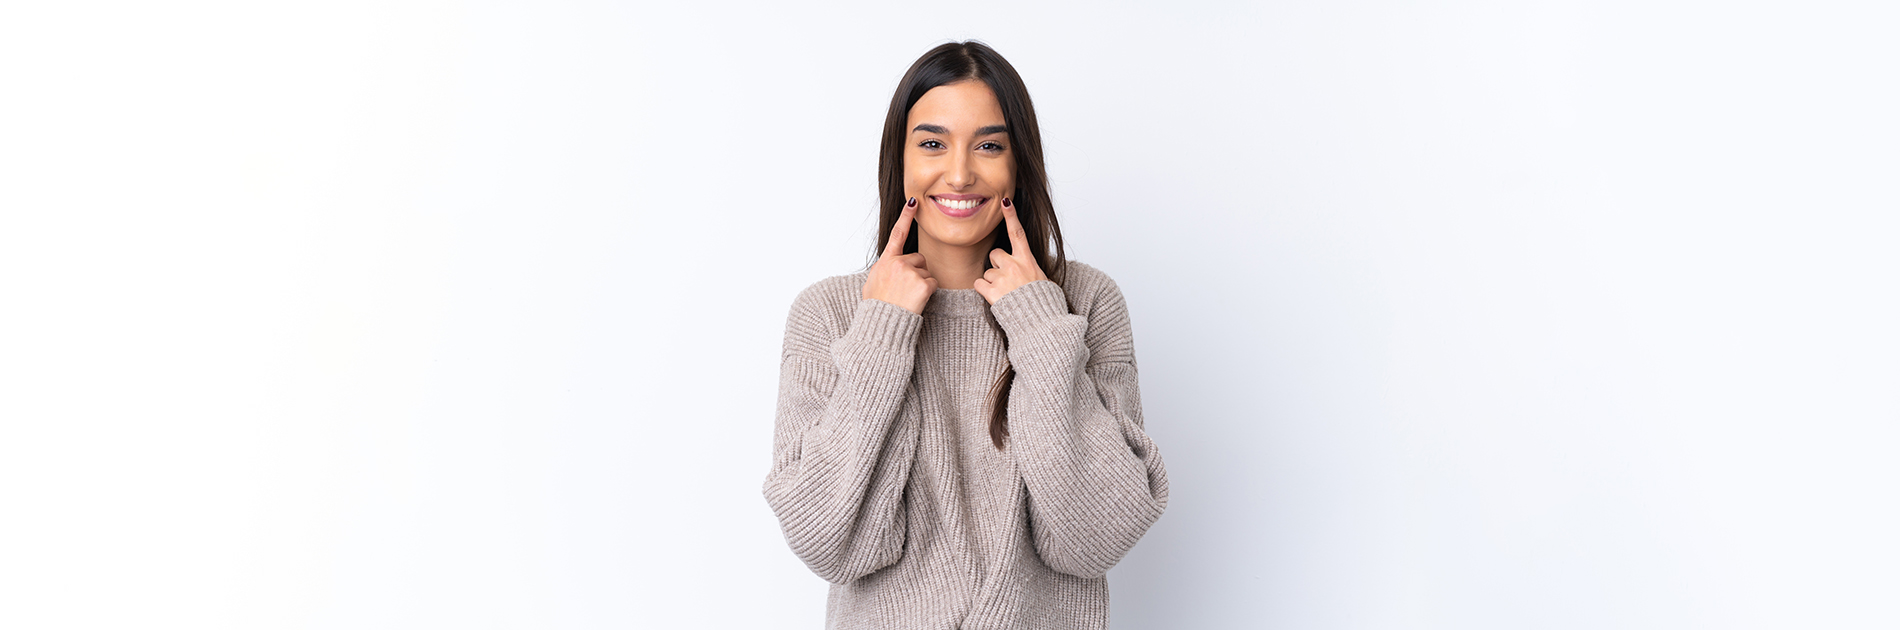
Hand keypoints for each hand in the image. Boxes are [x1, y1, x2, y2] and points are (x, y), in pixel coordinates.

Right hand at [862, 198, 936, 313]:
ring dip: (921, 283)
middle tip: (904, 290)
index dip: (906, 216)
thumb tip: (886, 268)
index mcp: (885, 261)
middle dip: (916, 272)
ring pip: (926, 272)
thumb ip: (882, 271)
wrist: (881, 325)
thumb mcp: (872, 284)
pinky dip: (927, 293)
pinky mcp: (922, 284)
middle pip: (918, 259)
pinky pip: (932, 284)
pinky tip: (915, 301)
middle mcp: (897, 263)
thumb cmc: (876, 308)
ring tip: (907, 297)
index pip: (897, 233)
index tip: (913, 201)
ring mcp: (910, 273)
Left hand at [973, 198, 1047, 304]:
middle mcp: (1014, 265)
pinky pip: (978, 284)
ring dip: (992, 282)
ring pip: (987, 272)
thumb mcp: (1044, 281)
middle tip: (1007, 281)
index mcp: (1028, 260)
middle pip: (995, 255)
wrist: (1041, 322)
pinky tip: (995, 298)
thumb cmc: (1044, 303)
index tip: (1005, 201)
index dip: (1011, 216)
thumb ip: (1033, 272)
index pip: (1017, 233)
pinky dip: (983, 291)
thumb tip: (1033, 273)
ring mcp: (1002, 277)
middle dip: (997, 265)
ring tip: (1006, 294)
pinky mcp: (992, 291)